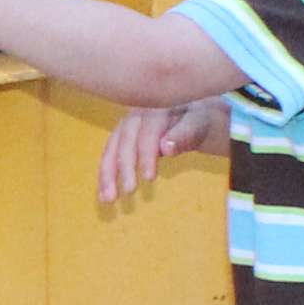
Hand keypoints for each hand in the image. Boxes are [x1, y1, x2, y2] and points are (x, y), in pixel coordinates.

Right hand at [97, 96, 221, 208]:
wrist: (193, 113)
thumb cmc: (198, 120)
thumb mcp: (199, 126)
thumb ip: (185, 135)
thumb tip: (165, 148)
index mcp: (157, 106)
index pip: (148, 132)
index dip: (147, 155)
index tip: (150, 178)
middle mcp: (136, 112)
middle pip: (125, 140)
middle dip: (124, 167)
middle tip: (129, 190)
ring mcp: (126, 124)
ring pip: (111, 148)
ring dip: (107, 174)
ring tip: (108, 198)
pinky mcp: (121, 137)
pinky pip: (110, 155)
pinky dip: (105, 175)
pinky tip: (104, 194)